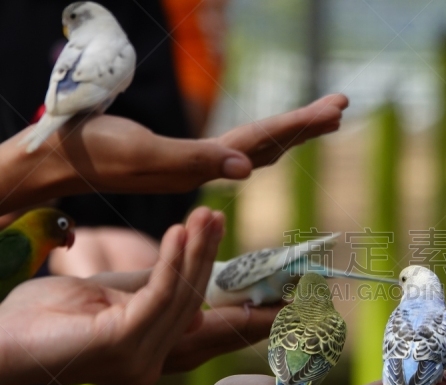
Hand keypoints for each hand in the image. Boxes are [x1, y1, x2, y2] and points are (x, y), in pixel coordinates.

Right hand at [0, 94, 348, 214]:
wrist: (58, 160)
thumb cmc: (94, 151)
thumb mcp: (143, 154)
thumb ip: (193, 161)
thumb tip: (245, 172)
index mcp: (202, 165)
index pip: (262, 143)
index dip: (298, 126)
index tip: (333, 110)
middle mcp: (207, 167)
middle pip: (268, 144)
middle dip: (305, 125)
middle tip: (340, 105)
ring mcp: (197, 163)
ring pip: (255, 147)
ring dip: (288, 131)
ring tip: (320, 117)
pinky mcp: (183, 158)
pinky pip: (234, 148)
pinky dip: (259, 138)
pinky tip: (270, 139)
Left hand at [0, 207, 223, 384]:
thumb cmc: (40, 318)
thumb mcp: (104, 293)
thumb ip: (143, 285)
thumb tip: (184, 270)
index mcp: (146, 351)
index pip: (186, 304)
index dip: (203, 264)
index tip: (213, 225)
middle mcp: (149, 362)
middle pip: (189, 299)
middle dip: (204, 252)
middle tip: (213, 215)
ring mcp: (138, 358)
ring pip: (179, 295)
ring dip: (194, 251)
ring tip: (201, 217)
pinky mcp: (123, 344)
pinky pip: (158, 296)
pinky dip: (171, 262)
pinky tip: (177, 232)